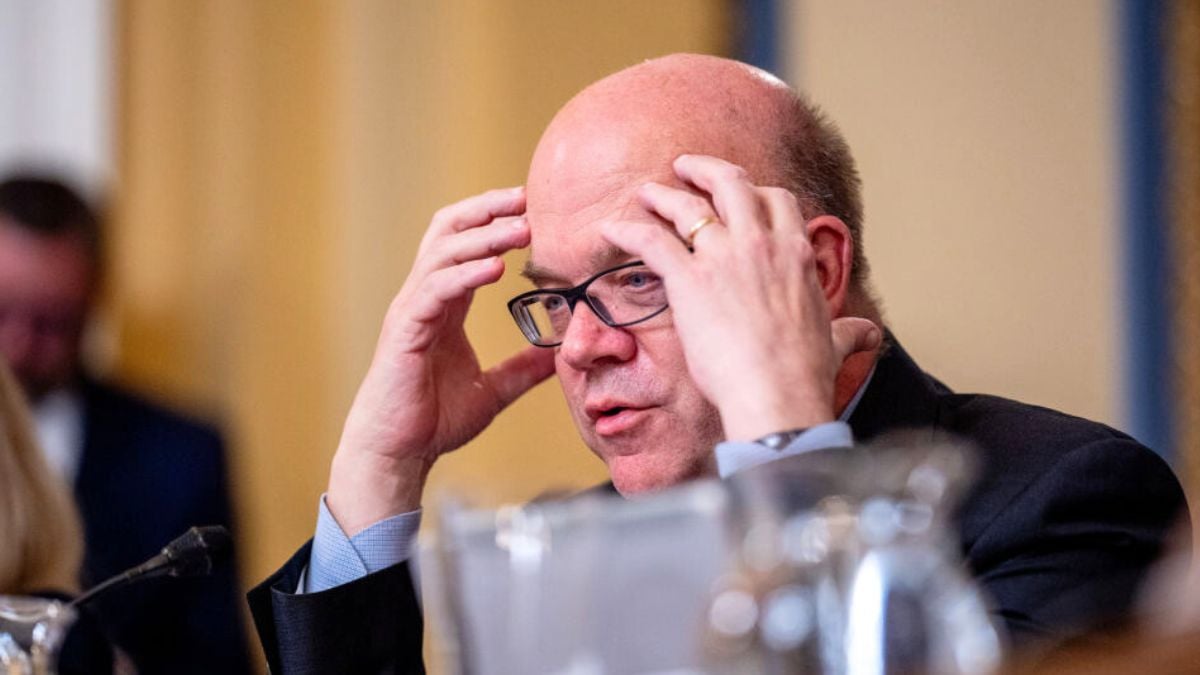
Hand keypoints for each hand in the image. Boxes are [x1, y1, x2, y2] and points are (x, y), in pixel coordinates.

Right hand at [328, 187, 555, 534]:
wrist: (399, 452)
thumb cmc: (434, 420)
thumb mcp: (494, 389)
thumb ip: (523, 368)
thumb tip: (559, 356)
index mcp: (445, 305)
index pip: (467, 244)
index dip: (495, 220)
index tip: (533, 207)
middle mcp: (425, 298)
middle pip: (449, 231)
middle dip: (487, 210)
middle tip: (527, 198)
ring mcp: (412, 311)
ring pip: (443, 253)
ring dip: (483, 236)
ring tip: (520, 227)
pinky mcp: (405, 332)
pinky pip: (435, 290)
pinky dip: (464, 274)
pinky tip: (495, 267)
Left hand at [600, 155, 878, 440]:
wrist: (778, 394)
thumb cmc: (805, 374)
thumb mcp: (835, 342)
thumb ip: (848, 331)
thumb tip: (869, 335)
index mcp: (796, 252)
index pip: (777, 201)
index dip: (755, 193)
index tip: (740, 195)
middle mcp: (759, 244)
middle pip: (731, 184)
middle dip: (706, 170)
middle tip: (686, 167)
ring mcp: (722, 257)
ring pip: (687, 206)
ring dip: (663, 195)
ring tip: (646, 193)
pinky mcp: (689, 279)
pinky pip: (650, 241)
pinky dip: (627, 230)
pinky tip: (611, 227)